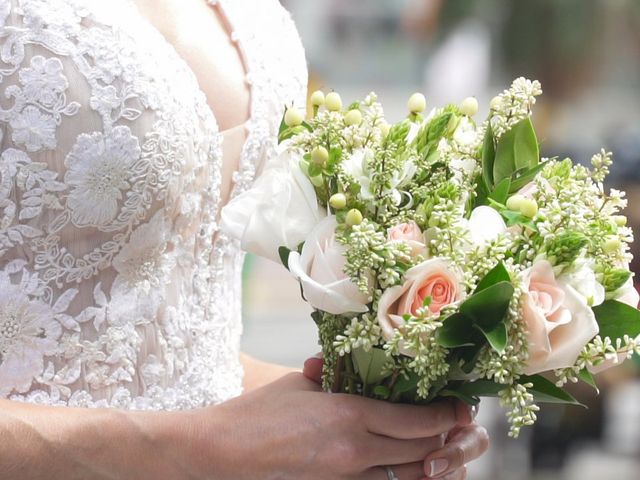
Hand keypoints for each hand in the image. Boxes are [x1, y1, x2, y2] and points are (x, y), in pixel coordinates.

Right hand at [185, 372, 472, 478]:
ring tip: (447, 451)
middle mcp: (355, 450)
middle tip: (463, 428)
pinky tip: (410, 469)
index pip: (415, 419)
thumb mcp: (300, 384)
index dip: (445, 415)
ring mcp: (346, 479)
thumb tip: (354, 370)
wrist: (223, 454)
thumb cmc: (258, 413)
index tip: (460, 407)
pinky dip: (402, 478)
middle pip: (420, 450)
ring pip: (408, 477)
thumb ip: (336, 377)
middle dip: (448, 439)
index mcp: (348, 414)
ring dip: (432, 463)